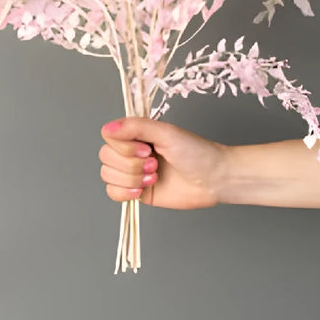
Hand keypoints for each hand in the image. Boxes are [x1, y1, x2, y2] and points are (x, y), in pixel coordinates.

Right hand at [99, 117, 227, 209]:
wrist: (213, 179)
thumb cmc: (195, 152)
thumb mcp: (166, 133)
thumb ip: (136, 127)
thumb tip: (108, 128)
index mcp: (137, 133)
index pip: (109, 136)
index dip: (124, 146)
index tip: (147, 149)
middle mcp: (132, 151)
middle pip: (106, 157)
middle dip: (131, 164)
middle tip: (155, 164)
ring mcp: (133, 172)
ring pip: (107, 175)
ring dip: (131, 178)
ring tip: (154, 177)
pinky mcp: (136, 192)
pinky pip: (112, 193)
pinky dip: (124, 192)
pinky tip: (142, 190)